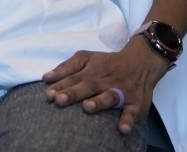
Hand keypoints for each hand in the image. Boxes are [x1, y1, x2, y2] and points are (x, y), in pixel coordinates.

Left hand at [41, 35, 170, 134]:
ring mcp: (121, 92)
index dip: (61, 86)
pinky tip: (122, 129)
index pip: (74, 78)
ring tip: (87, 107)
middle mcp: (105, 81)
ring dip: (99, 102)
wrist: (141, 61)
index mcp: (92, 70)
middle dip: (74, 93)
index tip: (48, 95)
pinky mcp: (136, 103)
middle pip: (88, 86)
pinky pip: (133, 112)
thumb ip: (66, 67)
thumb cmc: (107, 63)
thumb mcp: (86, 58)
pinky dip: (128, 120)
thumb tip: (45, 78)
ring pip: (110, 97)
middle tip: (60, 100)